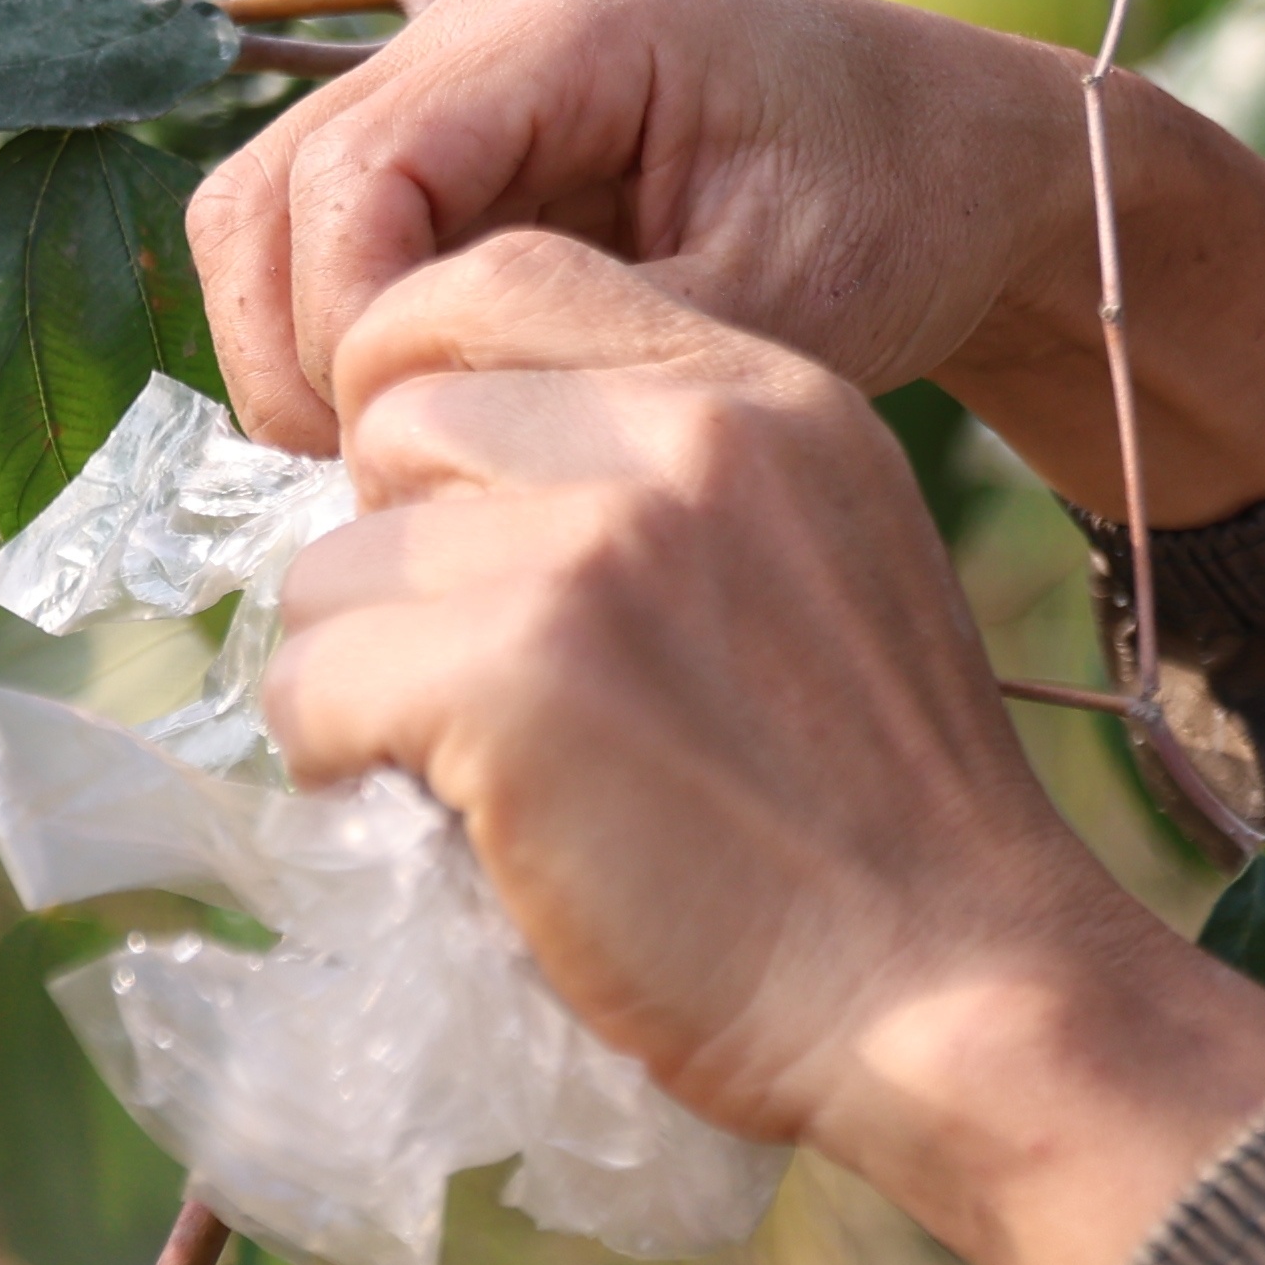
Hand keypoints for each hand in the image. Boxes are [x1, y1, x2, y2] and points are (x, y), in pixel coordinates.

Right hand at [191, 0, 1264, 518]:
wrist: (982, 162)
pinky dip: (345, 325)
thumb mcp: (775, 311)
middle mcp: (496, 11)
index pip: (353, 177)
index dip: (344, 334)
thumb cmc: (908, 221)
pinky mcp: (468, 125)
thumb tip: (411, 436)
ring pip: (273, 208)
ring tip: (408, 456)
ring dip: (302, 346)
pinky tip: (438, 412)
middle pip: (270, 186)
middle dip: (297, 352)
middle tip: (386, 480)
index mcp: (577, 22)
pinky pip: (334, 222)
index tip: (410, 454)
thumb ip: (588, 356)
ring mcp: (468, 60)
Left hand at [269, 236, 1264, 1264]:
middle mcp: (686, 429)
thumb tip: (450, 491)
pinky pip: (308, 682)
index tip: (464, 522)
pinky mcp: (512, 671)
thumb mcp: (824, 560)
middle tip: (470, 666)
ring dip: (362, 669)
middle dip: (399, 542)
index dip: (433, 391)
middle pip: (397, 407)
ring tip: (470, 762)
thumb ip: (676, 483)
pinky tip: (458, 822)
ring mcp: (595, 541)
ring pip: (332, 560)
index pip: (500, 279)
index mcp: (768, 389)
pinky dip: (342, 765)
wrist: (957, 985)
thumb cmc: (882, 817)